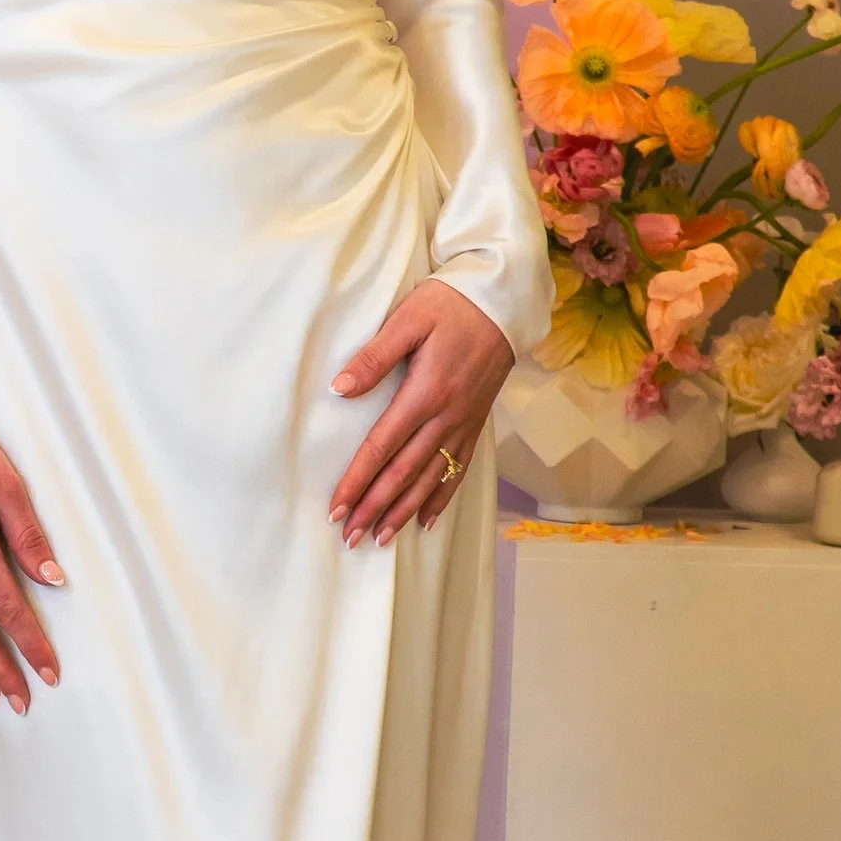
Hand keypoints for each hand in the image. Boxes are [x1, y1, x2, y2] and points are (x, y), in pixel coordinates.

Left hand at [329, 280, 512, 544]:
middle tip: (350, 538)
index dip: (358, 480)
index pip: (382, 447)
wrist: (503, 301)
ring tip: (381, 539)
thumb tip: (339, 390)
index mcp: (425, 393)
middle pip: (404, 473)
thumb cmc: (450, 304)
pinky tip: (425, 520)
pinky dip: (441, 497)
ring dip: (404, 511)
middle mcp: (446, 416)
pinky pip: (458, 469)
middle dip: (375, 508)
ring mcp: (464, 423)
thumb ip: (374, 357)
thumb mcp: (408, 320)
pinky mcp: (476, 422)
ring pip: (430, 478)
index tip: (337, 508)